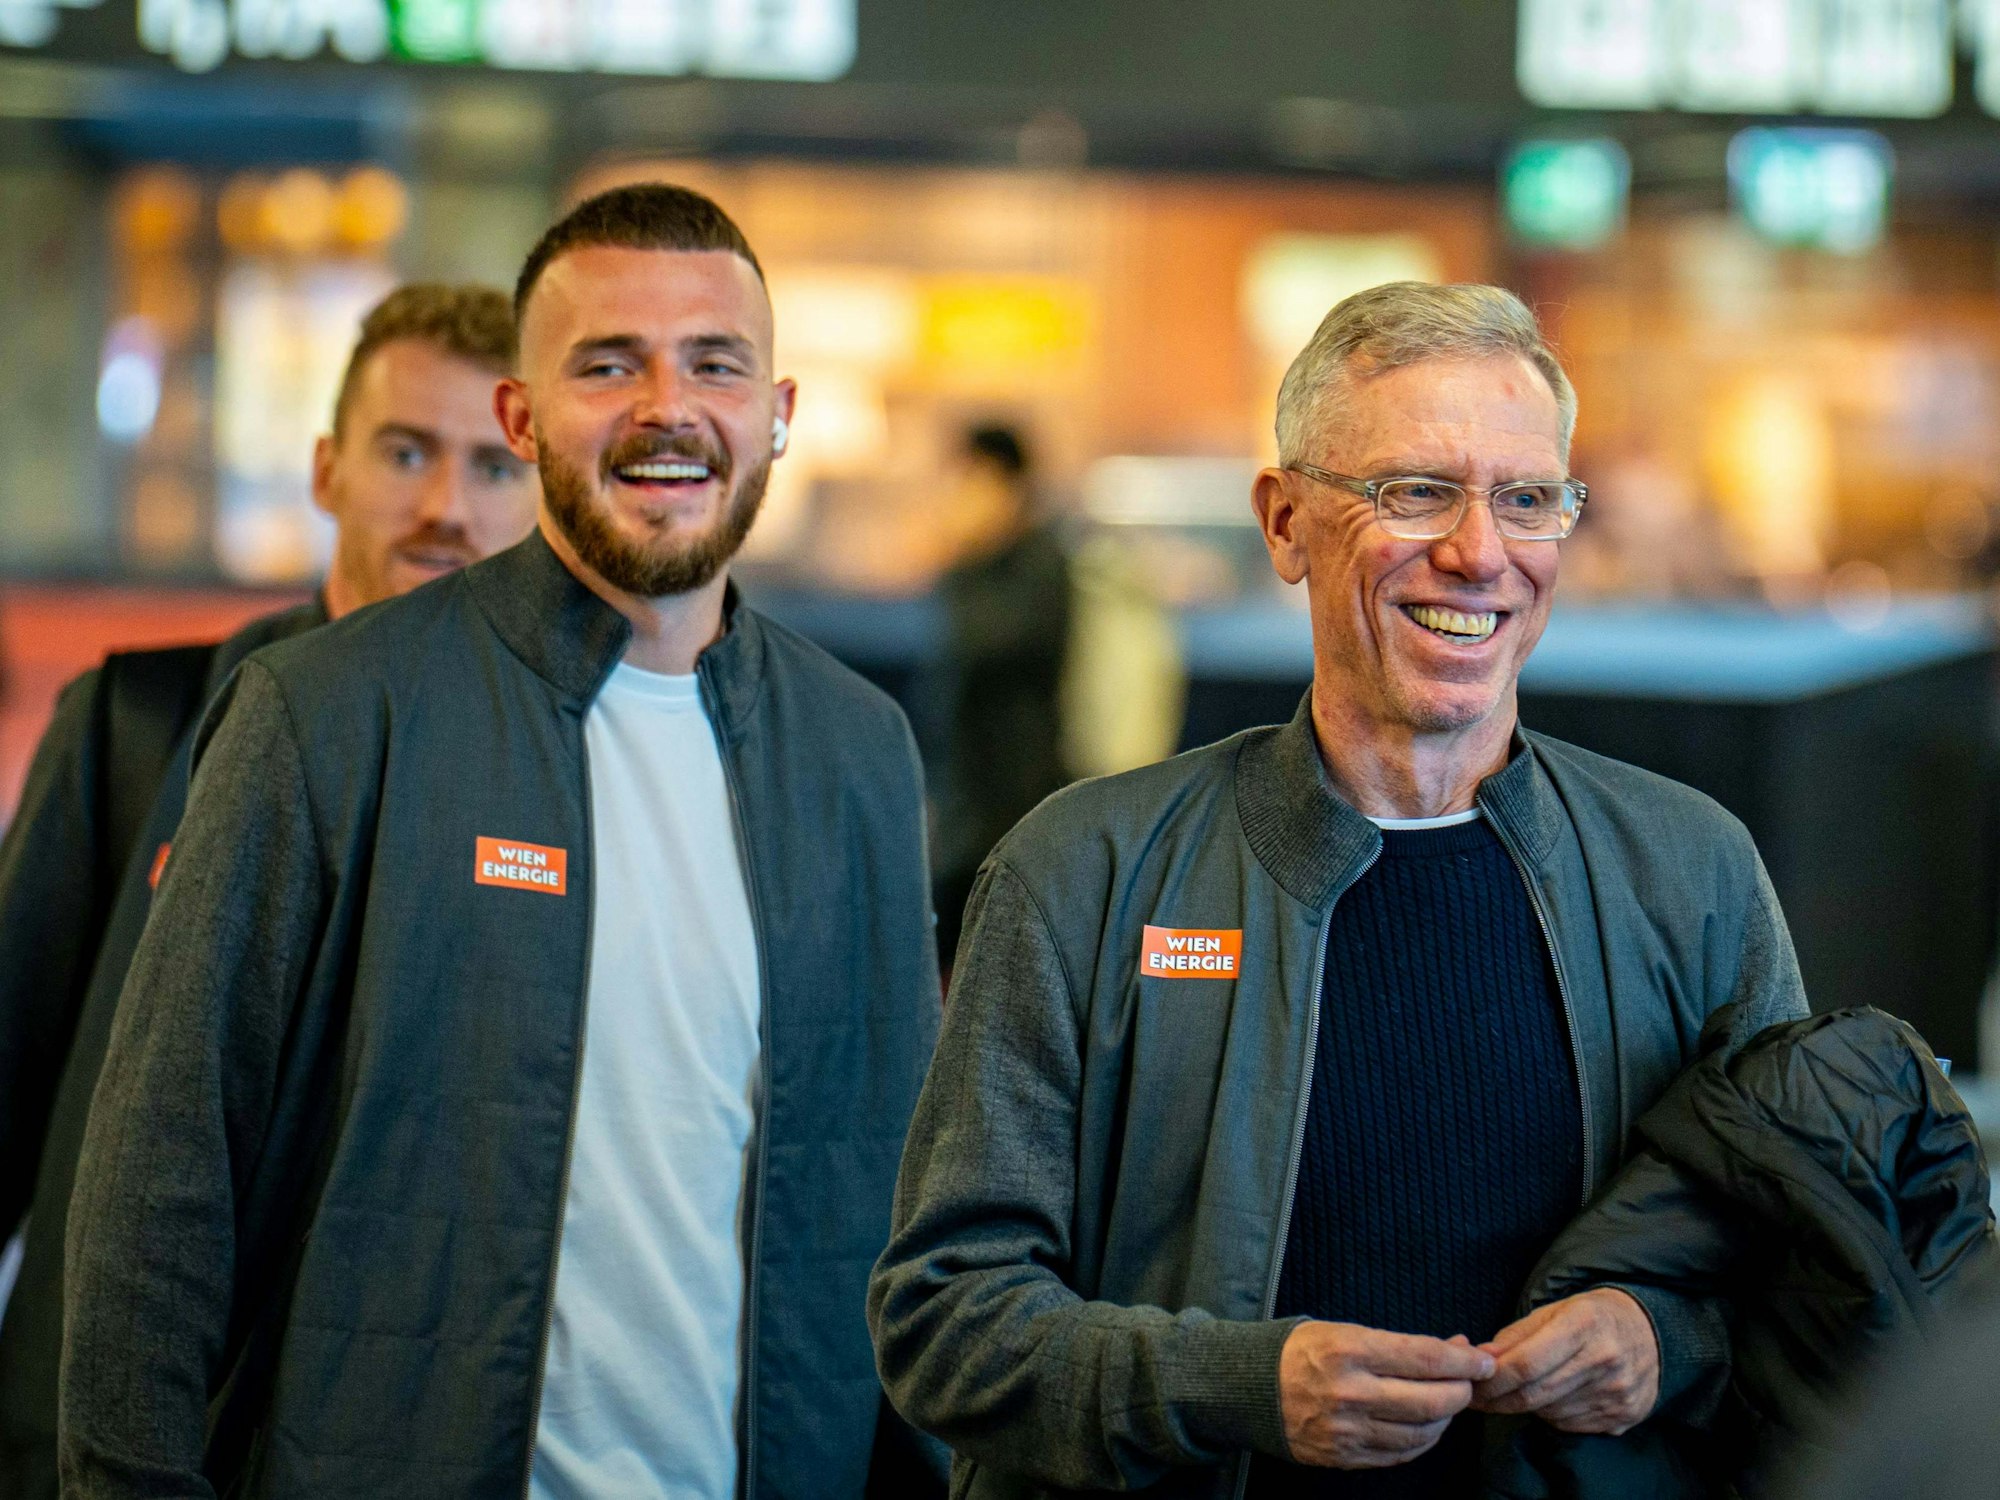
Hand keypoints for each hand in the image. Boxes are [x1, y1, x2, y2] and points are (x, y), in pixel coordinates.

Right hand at [1278, 1321, 1495, 1468]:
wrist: (1247, 1387)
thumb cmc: (1298, 1350)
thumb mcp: (1343, 1329)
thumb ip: (1399, 1343)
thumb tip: (1454, 1349)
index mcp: (1349, 1350)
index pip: (1424, 1358)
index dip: (1463, 1362)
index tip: (1483, 1360)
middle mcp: (1350, 1392)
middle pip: (1430, 1401)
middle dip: (1461, 1392)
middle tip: (1469, 1382)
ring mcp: (1347, 1430)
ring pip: (1421, 1433)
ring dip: (1445, 1418)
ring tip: (1447, 1402)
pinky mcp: (1344, 1456)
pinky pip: (1399, 1453)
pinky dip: (1422, 1440)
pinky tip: (1425, 1425)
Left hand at [1472, 1288, 1658, 1434]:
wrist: (1651, 1334)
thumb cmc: (1591, 1317)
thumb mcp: (1553, 1311)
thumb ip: (1515, 1336)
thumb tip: (1481, 1359)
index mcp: (1583, 1324)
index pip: (1526, 1364)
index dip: (1492, 1379)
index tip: (1470, 1382)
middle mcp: (1604, 1360)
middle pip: (1535, 1393)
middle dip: (1498, 1399)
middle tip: (1476, 1397)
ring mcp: (1616, 1392)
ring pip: (1549, 1412)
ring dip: (1524, 1406)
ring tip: (1516, 1391)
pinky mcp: (1624, 1416)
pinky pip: (1570, 1424)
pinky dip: (1550, 1414)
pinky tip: (1551, 1397)